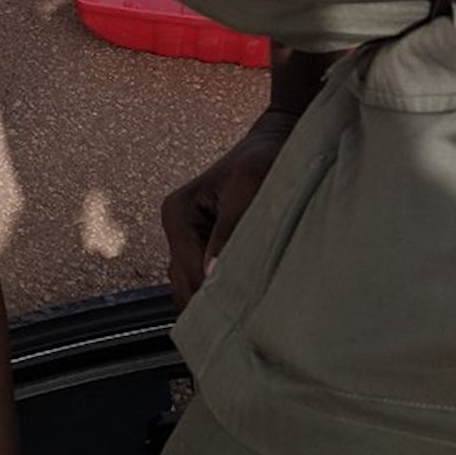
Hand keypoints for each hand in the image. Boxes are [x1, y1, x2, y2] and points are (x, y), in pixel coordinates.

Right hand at [160, 109, 296, 307]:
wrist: (279, 139)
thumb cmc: (265, 156)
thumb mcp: (250, 184)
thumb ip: (230, 227)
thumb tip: (212, 271)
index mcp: (178, 213)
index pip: (189, 269)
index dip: (215, 292)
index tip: (248, 307)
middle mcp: (177, 228)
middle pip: (185, 284)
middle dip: (213, 301)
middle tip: (250, 315)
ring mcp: (188, 239)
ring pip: (192, 287)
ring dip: (217, 299)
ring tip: (251, 306)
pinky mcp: (205, 246)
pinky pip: (205, 281)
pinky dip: (221, 292)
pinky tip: (248, 294)